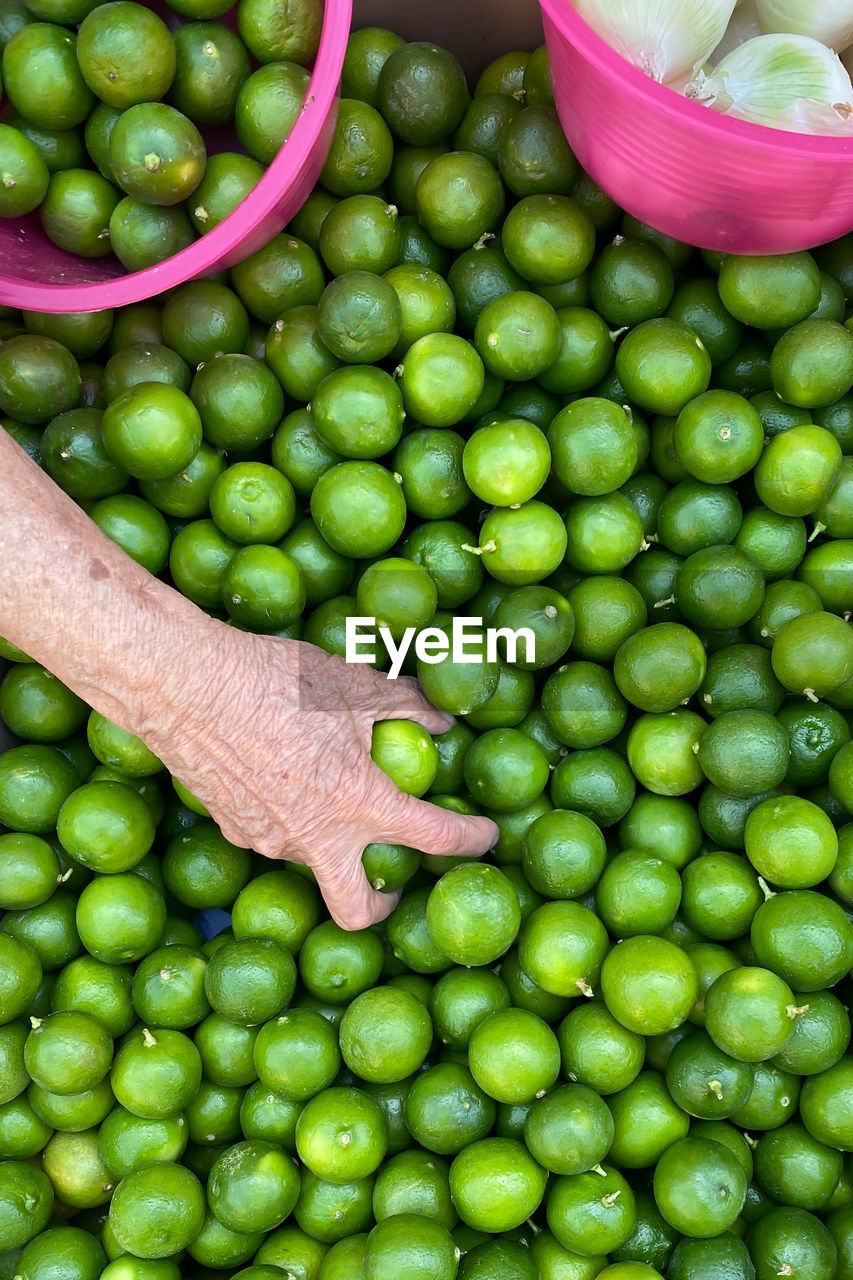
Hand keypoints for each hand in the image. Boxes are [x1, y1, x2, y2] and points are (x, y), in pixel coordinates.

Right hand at [138, 623, 498, 929]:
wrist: (184, 684)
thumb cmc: (274, 679)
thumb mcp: (354, 684)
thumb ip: (408, 705)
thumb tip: (444, 718)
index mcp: (357, 804)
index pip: (433, 838)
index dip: (472, 839)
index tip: (487, 835)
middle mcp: (314, 838)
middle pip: (356, 910)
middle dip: (383, 905)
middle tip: (395, 879)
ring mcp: (266, 840)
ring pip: (311, 861)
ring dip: (331, 841)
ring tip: (330, 790)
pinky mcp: (231, 828)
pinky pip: (272, 834)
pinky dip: (290, 816)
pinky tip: (284, 774)